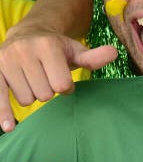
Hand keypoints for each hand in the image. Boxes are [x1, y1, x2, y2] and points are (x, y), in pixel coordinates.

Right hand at [0, 27, 116, 130]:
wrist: (27, 34)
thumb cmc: (57, 48)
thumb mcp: (76, 52)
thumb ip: (94, 58)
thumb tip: (114, 53)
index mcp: (47, 45)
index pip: (62, 85)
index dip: (65, 87)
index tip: (62, 78)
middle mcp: (24, 51)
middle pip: (44, 94)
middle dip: (49, 91)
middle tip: (46, 77)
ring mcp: (6, 61)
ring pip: (26, 99)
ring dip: (33, 95)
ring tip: (33, 79)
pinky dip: (3, 113)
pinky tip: (8, 127)